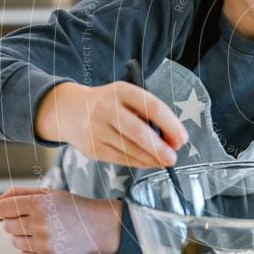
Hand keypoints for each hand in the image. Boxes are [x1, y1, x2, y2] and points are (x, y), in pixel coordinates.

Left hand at [0, 186, 122, 253]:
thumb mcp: (49, 193)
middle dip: (16, 221)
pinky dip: (30, 249)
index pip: (3, 209)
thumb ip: (19, 193)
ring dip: (23, 235)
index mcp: (41, 204)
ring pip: (14, 241)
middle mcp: (42, 224)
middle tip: (35, 218)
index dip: (4, 208)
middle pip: (7, 226)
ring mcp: (45, 244)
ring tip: (42, 229)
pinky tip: (45, 241)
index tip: (11, 208)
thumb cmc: (70, 207)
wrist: (97, 226)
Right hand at [35, 81, 187, 167]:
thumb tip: (174, 141)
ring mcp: (96, 129)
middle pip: (138, 132)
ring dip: (151, 159)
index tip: (182, 139)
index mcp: (121, 90)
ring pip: (130, 150)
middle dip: (159, 148)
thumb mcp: (128, 98)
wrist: (70, 111)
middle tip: (173, 158)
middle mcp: (106, 108)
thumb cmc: (110, 104)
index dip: (170, 125)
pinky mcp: (91, 148)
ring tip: (164, 161)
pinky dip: (139, 163)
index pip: (151, 106)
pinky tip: (149, 162)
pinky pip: (120, 159)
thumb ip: (151, 114)